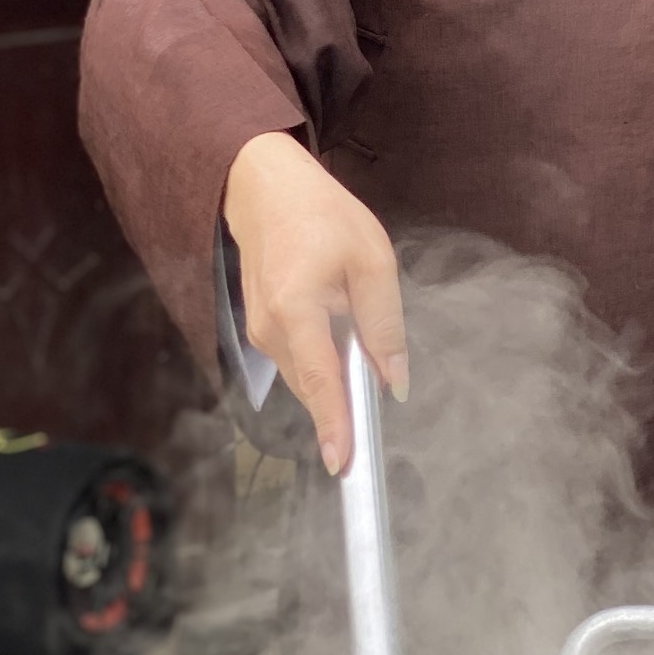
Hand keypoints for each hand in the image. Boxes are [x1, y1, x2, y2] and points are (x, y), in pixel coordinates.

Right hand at [222, 132, 406, 475]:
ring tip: (361, 381)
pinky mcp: (261, 331)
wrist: (264, 191)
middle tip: (369, 438)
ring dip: (334, 387)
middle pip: (313, 388)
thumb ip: (384, 324)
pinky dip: (321, 368)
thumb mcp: (372, 260)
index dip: (334, 425)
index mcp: (297, 308)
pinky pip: (298, 363)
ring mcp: (259, 332)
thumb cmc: (322, 216)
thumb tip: (395, 382)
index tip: (342, 463)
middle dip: (342, 412)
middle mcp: (270, 328)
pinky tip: (342, 352)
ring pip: (306, 378)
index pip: (320, 380)